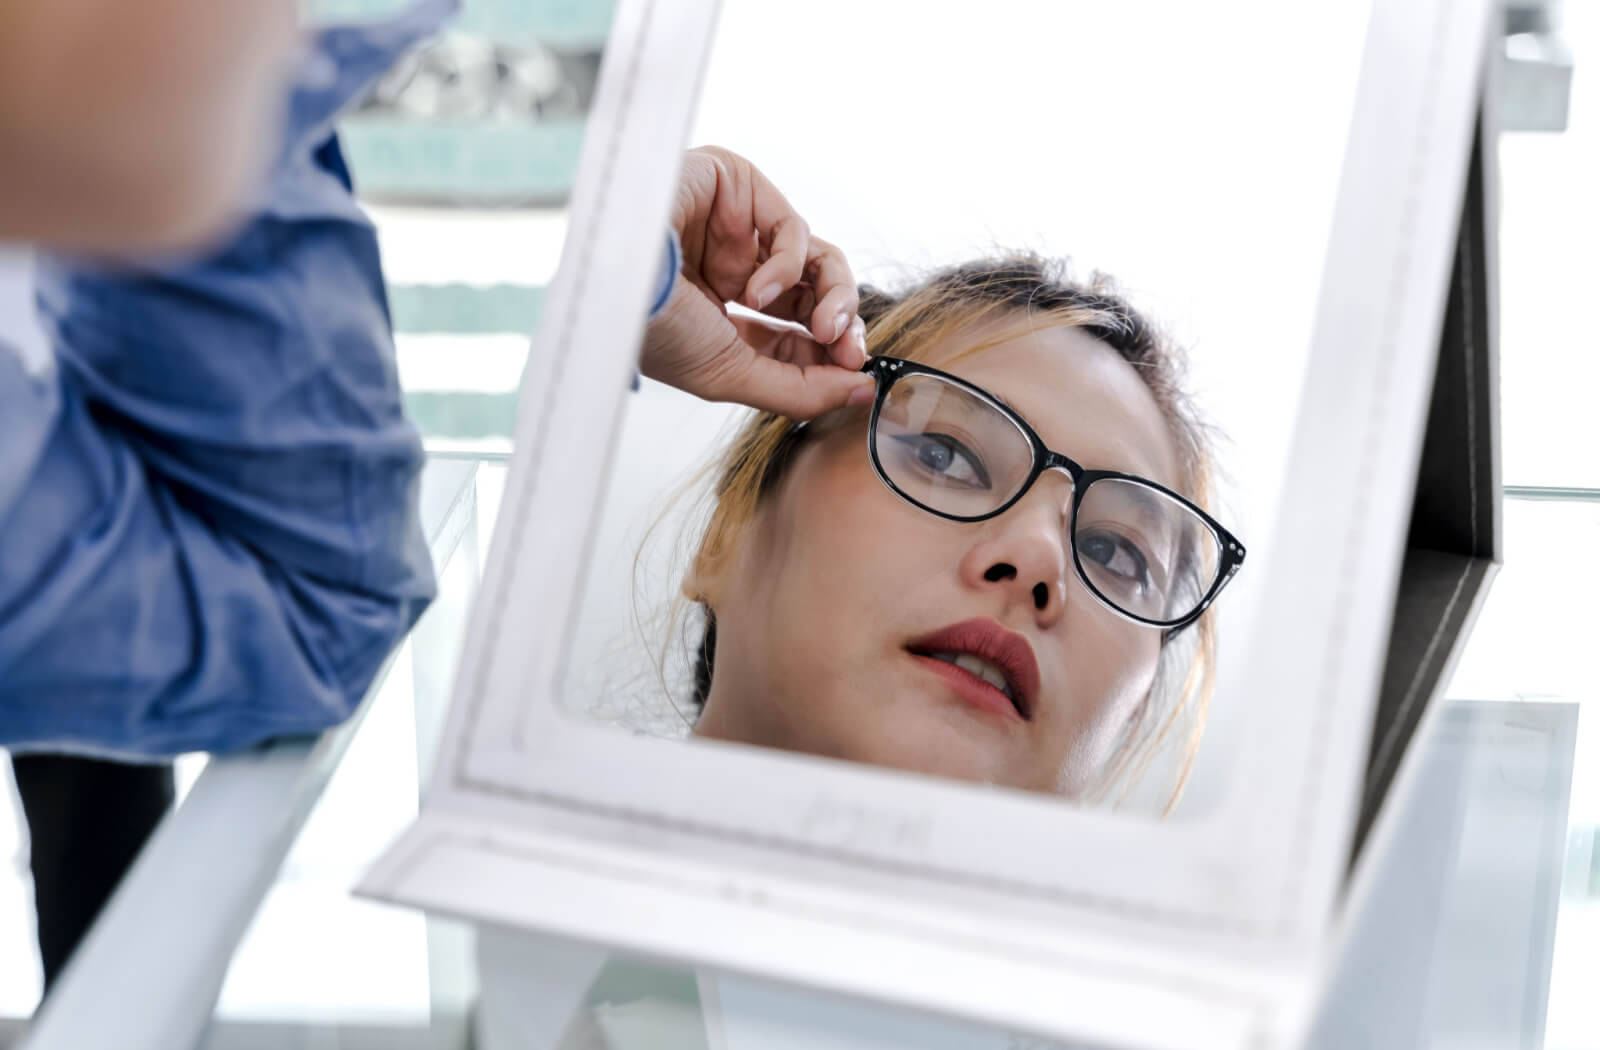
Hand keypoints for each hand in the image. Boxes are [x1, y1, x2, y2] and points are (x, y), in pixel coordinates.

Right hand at [640, 146, 874, 418]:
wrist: (614, 275)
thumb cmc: (657, 328)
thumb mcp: (732, 376)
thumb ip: (801, 389)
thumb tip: (863, 391)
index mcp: (719, 319)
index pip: (793, 340)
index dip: (828, 358)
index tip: (857, 377)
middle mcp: (731, 273)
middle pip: (815, 299)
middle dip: (841, 327)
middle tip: (850, 350)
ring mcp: (736, 230)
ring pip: (818, 261)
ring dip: (834, 298)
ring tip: (823, 327)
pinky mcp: (740, 188)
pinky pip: (794, 228)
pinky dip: (789, 265)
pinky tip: (757, 290)